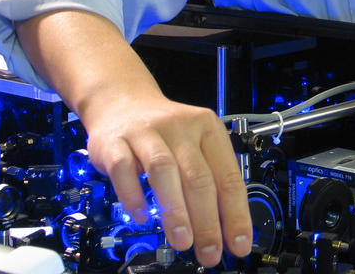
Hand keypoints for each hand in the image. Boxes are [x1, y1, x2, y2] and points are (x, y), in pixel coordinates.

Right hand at [15, 11, 252, 265]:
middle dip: (207, 220)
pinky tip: (142, 217)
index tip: (238, 244)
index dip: (235, 213)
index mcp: (208, 130)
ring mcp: (146, 133)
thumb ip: (210, 182)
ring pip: (164, 171)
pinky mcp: (115, 142)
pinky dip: (134, 196)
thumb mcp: (195, 147)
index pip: (228, 176)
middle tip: (210, 252)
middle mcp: (180, 127)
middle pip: (199, 177)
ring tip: (183, 241)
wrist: (123, 102)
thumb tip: (226, 230)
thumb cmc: (166, 133)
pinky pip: (124, 170)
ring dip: (175, 210)